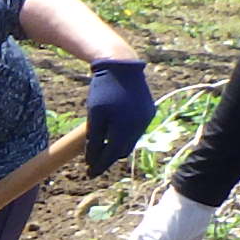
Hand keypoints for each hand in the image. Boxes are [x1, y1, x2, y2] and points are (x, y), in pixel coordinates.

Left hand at [83, 58, 156, 173]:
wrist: (122, 66)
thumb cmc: (103, 89)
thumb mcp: (94, 114)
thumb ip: (94, 138)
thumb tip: (92, 158)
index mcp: (125, 127)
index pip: (111, 154)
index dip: (99, 165)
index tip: (89, 173)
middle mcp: (139, 126)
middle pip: (122, 151)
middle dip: (108, 158)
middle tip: (94, 164)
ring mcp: (146, 119)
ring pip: (130, 141)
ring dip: (117, 147)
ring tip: (103, 149)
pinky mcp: (149, 112)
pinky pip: (136, 130)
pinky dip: (125, 135)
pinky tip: (115, 134)